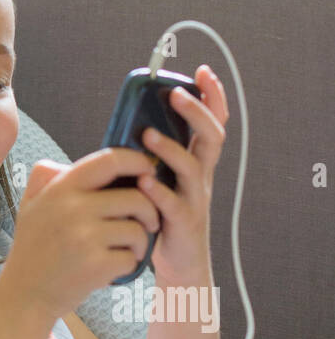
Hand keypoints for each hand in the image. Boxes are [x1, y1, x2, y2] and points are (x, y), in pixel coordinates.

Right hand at [10, 148, 161, 319]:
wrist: (25, 295)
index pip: (111, 160)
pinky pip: (132, 257)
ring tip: (129, 249)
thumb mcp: (31, 203)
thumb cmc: (34, 247)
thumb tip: (81, 161)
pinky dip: (129, 264)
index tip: (149, 170)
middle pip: (136, 197)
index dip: (138, 161)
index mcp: (61, 188)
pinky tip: (114, 267)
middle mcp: (73, 208)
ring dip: (141, 241)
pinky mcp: (96, 266)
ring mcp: (84, 238)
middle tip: (149, 222)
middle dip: (150, 211)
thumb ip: (50, 176)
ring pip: (137, 229)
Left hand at [138, 65, 228, 282]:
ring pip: (193, 167)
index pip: (213, 123)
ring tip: (147, 135)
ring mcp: (195, 200)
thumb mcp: (161, 179)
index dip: (213, 97)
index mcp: (196, 162)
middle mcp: (201, 177)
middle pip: (212, 137)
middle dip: (197, 112)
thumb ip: (149, 155)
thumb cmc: (162, 218)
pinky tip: (144, 182)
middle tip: (176, 94)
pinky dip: (159, 192)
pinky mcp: (184, 225)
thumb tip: (124, 126)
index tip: (203, 71)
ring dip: (171, 148)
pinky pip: (175, 205)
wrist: (178, 266)